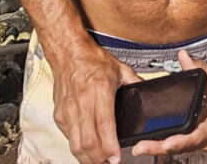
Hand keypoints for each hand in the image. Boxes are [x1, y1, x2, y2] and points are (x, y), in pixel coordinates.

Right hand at [50, 44, 140, 163]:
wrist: (68, 53)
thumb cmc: (93, 60)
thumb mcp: (120, 69)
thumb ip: (134, 84)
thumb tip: (147, 97)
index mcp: (99, 90)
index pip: (104, 125)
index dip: (110, 146)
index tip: (116, 158)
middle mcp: (82, 102)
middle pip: (87, 141)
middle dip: (98, 158)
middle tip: (108, 163)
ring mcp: (68, 110)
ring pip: (75, 144)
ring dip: (86, 157)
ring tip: (98, 161)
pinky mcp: (59, 114)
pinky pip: (68, 137)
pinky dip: (77, 147)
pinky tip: (87, 149)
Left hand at [130, 49, 206, 156]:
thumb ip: (198, 67)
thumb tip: (183, 56)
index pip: (197, 135)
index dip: (180, 141)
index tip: (165, 144)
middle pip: (186, 146)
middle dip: (161, 147)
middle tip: (141, 148)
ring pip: (184, 149)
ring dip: (163, 148)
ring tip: (142, 147)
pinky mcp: (204, 141)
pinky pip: (186, 145)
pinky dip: (170, 145)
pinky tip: (155, 144)